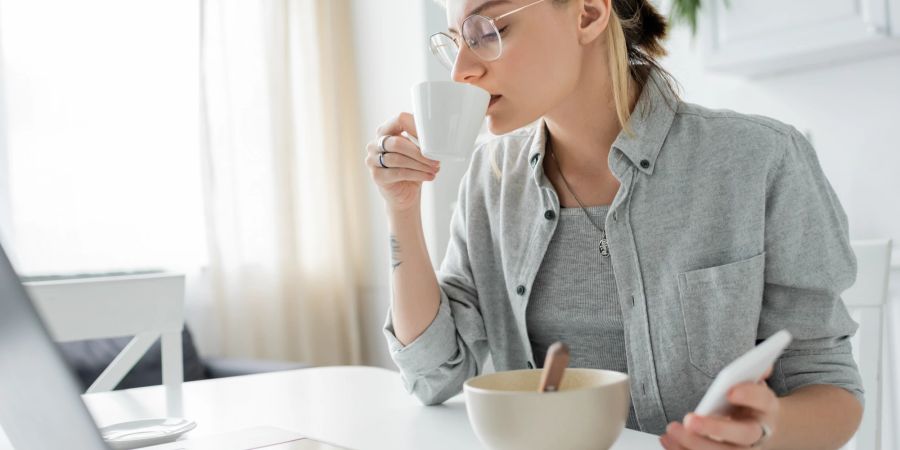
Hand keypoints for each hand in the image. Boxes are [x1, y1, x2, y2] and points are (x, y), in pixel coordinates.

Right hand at [364, 112, 440, 212]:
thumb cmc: (411, 169)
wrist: (404, 194)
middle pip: (397, 143)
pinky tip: (429, 176)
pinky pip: (399, 173)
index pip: (400, 120)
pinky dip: (417, 174)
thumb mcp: (417, 151)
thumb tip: (436, 138)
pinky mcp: (377, 176)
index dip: (417, 127)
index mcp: (385, 131)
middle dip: (419, 152)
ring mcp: (372, 160)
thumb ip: (421, 141)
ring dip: (420, 165)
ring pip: (398, 159)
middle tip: (435, 160)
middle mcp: (375, 144)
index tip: (432, 138)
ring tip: (434, 169)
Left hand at [660, 366, 778, 449]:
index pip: (763, 400)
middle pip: (743, 435)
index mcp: (767, 408)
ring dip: (695, 444)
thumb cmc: (750, 402)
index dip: (748, 395)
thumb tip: (761, 362)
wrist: (759, 428)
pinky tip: (667, 439)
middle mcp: (759, 433)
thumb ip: (753, 372)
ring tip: (672, 429)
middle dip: (715, 428)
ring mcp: (743, 448)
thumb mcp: (754, 384)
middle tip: (689, 419)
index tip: (729, 391)